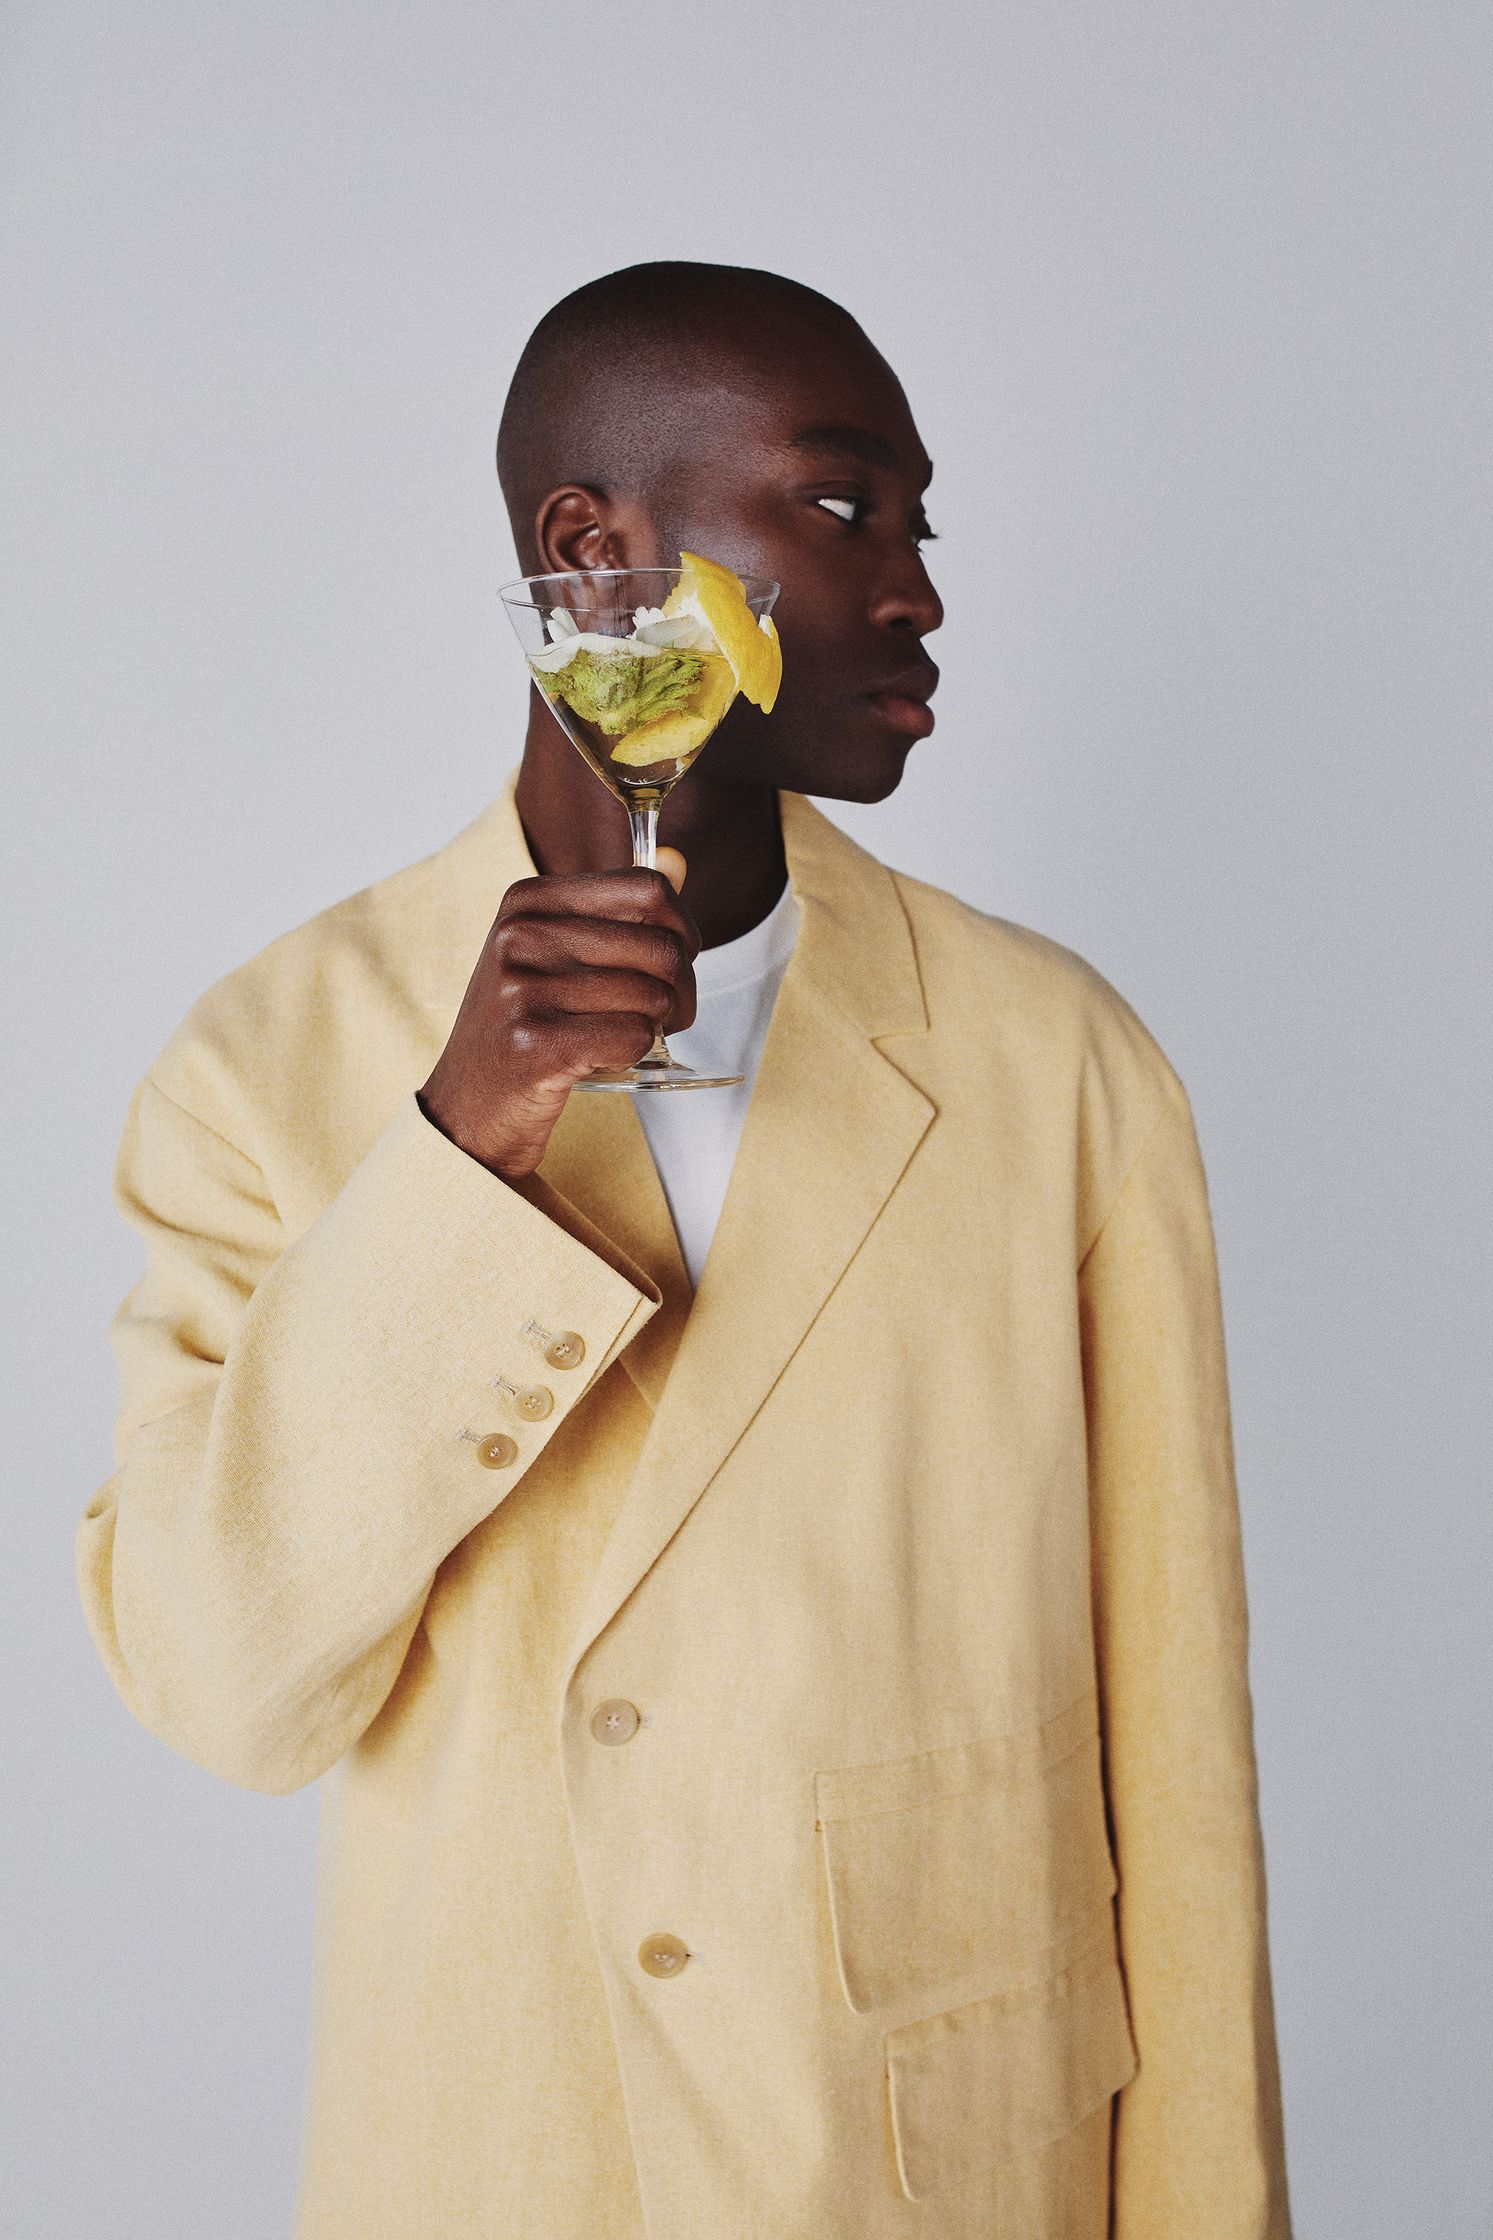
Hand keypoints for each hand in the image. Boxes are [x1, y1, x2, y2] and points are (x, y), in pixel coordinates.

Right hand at [418, 849, 695, 1179]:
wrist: (469, 1103)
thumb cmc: (524, 1024)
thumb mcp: (554, 952)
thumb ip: (616, 912)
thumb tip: (680, 866)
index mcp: (529, 900)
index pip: (648, 889)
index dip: (683, 930)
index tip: (679, 959)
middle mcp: (521, 935)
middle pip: (661, 947)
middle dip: (682, 989)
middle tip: (667, 1015)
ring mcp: (523, 989)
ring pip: (653, 996)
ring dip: (659, 1026)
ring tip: (627, 1036)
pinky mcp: (536, 1043)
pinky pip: (635, 1036)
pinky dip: (636, 1053)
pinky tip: (604, 1057)